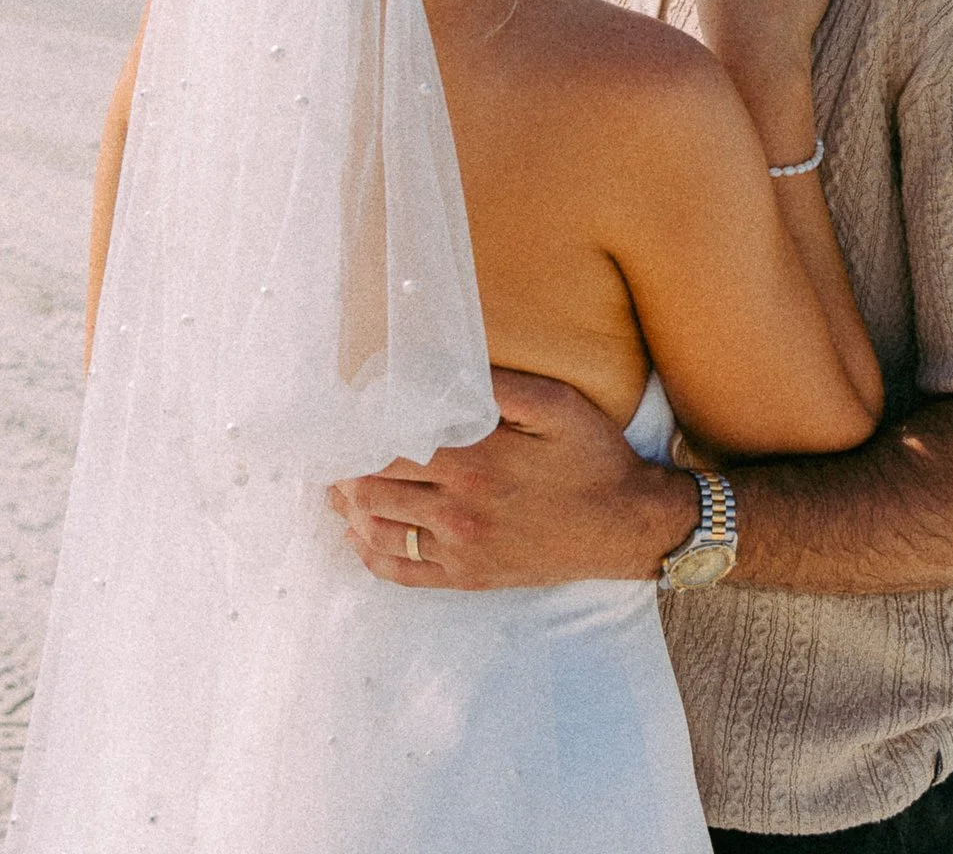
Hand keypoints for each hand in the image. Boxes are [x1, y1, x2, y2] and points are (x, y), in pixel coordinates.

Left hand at [327, 368, 698, 588]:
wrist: (625, 525)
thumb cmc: (593, 456)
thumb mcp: (556, 404)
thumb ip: (497, 386)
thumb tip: (442, 373)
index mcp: (476, 461)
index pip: (391, 444)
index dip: (358, 431)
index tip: (338, 418)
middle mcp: (459, 509)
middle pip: (375, 487)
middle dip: (343, 468)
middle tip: (327, 449)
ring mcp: (461, 549)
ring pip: (380, 529)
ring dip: (348, 507)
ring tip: (333, 487)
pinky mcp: (468, 578)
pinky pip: (403, 571)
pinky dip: (371, 554)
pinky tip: (357, 535)